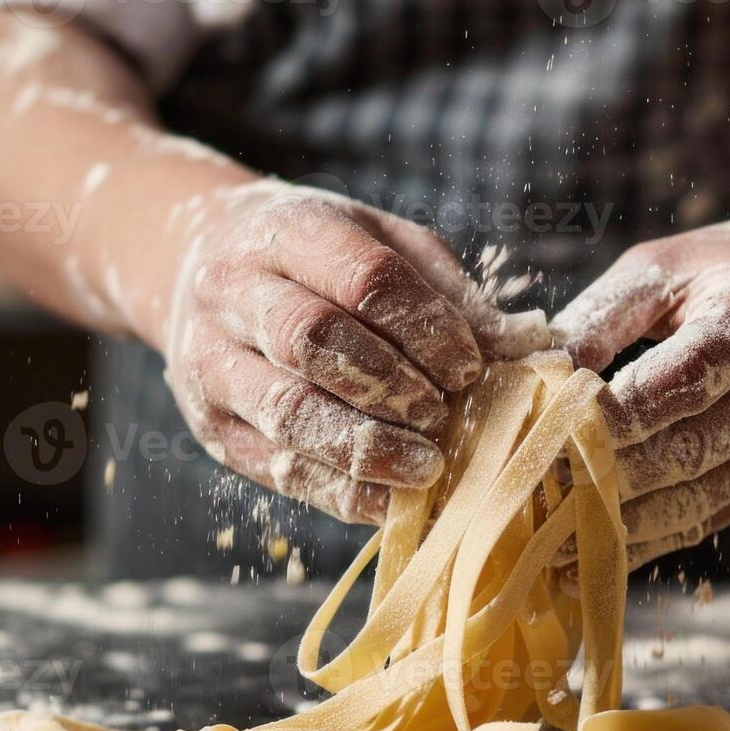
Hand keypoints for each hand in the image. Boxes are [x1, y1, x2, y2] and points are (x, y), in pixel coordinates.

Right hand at [144, 179, 547, 524]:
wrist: (197, 263)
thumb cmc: (318, 257)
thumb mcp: (382, 243)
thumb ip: (448, 292)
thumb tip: (532, 346)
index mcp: (289, 230)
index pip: (361, 277)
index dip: (424, 325)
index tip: (470, 365)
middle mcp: (235, 291)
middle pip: (312, 339)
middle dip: (390, 386)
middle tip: (443, 415)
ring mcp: (211, 360)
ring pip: (286, 410)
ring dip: (364, 447)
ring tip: (426, 466)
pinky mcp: (211, 424)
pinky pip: (274, 466)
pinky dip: (338, 491)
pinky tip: (390, 500)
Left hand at [552, 213, 729, 568]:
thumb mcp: (669, 268)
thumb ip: (602, 316)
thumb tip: (535, 371)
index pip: (680, 382)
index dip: (610, 413)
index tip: (543, 429)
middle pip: (683, 451)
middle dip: (599, 474)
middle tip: (524, 490)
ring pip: (688, 501)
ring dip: (612, 524)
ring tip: (541, 538)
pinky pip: (700, 523)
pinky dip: (639, 545)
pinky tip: (582, 560)